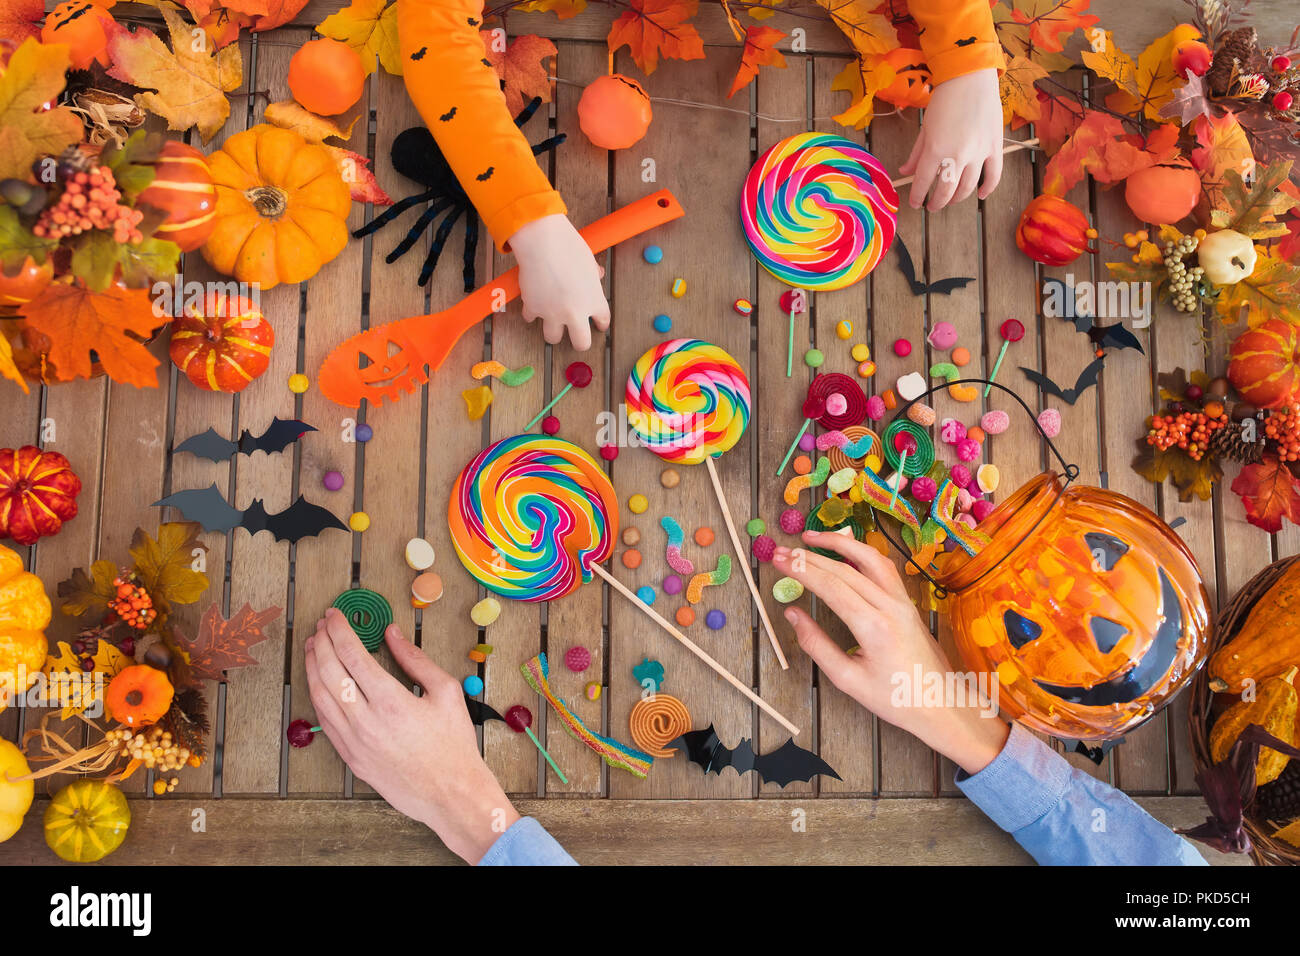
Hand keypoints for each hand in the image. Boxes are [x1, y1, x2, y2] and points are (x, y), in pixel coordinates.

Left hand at [304, 608, 518, 862]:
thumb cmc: (453, 744)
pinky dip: (318, 697)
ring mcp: (354, 742)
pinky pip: (325, 722)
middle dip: (321, 643)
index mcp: (391, 701)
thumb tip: (392, 634)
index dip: (340, 631)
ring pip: (320, 697)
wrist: (451, 793)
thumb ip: (415, 659)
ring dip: (313, 667)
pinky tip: (319, 683)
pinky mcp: (351, 758)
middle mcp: (365, 721)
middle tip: (321, 626)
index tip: (335, 615)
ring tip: (313, 648)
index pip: (352, 655)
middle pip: (329, 672)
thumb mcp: (446, 691)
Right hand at [508, 213, 609, 350]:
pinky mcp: (534, 308)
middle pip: (581, 343)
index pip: (603, 320)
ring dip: (553, 331)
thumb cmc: (570, 248)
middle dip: (580, 343)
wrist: (544, 244)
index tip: (598, 325)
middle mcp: (576, 312)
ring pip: (552, 338)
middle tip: (576, 337)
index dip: (601, 323)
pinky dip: (531, 312)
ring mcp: (553, 313)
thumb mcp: (589, 262)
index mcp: (594, 301)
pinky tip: (533, 305)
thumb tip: (597, 275)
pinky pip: (531, 318)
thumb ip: (593, 274)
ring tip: (552, 324)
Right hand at [770, 531, 1008, 775]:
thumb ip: (817, 645)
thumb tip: (792, 614)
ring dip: (839, 543)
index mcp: (874, 627)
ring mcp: (902, 601)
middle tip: (781, 550)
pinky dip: (861, 553)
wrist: (941, 704)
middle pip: (845, 569)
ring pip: (869, 558)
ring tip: (811, 537)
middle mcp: (890, 606)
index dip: (801, 569)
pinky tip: (845, 551)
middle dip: (810, 556)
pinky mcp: (908, 602)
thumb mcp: (848, 680)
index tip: (778, 559)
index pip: (831, 586)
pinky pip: (884, 568)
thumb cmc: (895, 698)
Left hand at [898, 68, 1003, 210]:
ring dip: (957, 198)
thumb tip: (904, 171)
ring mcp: (978, 153)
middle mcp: (957, 155)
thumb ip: (916, 153)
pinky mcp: (995, 147)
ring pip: (968, 187)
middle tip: (931, 206)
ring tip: (950, 200)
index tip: (915, 202)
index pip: (923, 183)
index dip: (917, 196)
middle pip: (946, 191)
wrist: (970, 78)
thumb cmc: (944, 100)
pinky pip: (994, 175)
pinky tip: (980, 195)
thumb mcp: (925, 127)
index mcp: (935, 150)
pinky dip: (987, 188)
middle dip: (936, 203)